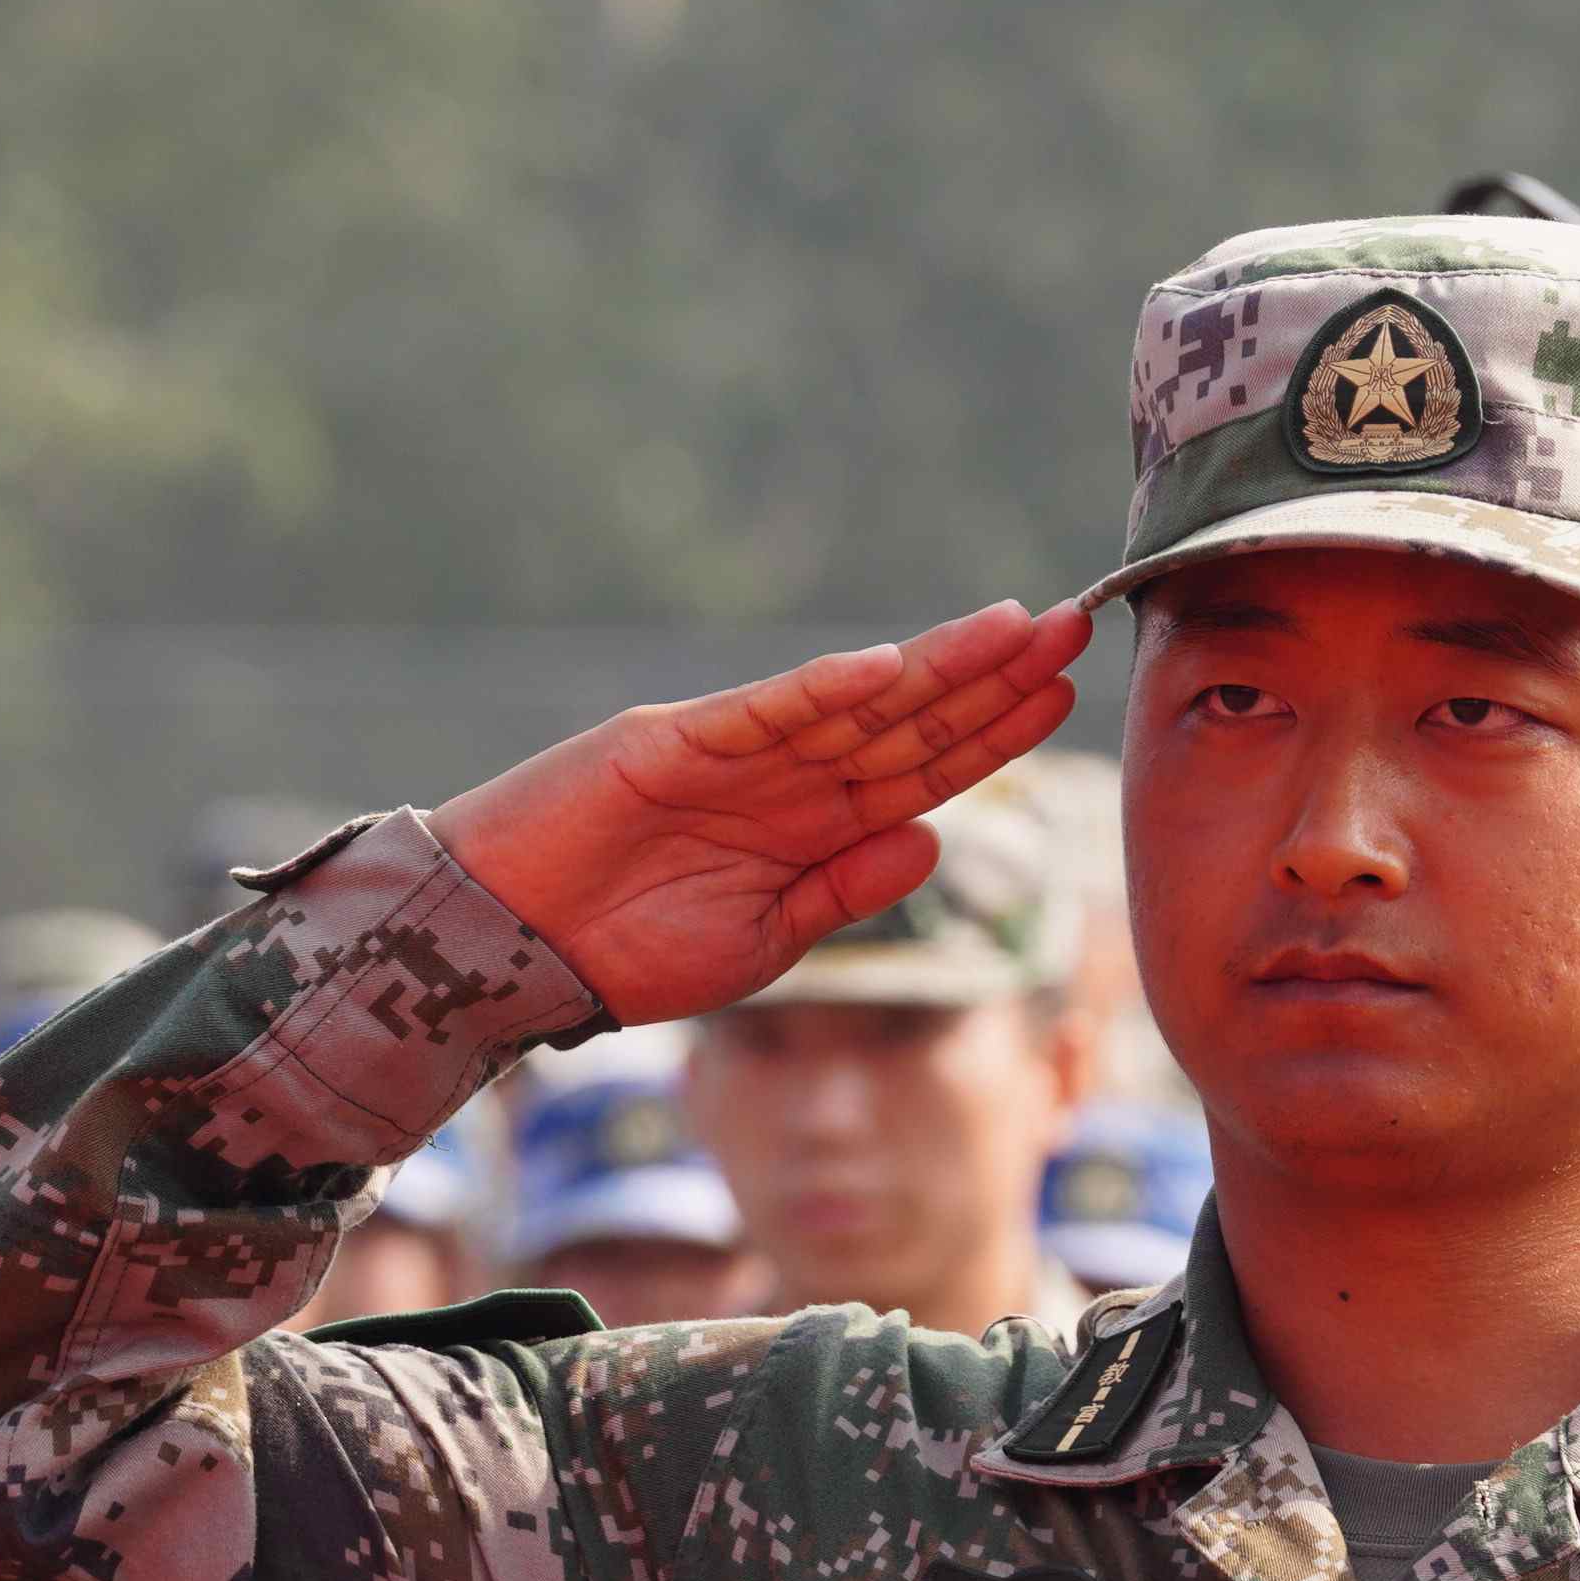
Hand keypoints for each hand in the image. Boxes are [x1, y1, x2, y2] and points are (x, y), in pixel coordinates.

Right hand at [425, 605, 1089, 1026]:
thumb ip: (846, 890)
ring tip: (1013, 629)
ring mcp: (732, 751)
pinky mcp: (670, 741)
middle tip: (1071, 628)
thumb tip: (934, 840)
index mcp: (812, 827)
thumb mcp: (763, 943)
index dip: (995, 732)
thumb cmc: (623, 952)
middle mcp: (785, 776)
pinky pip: (761, 713)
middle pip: (908, 718)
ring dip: (933, 666)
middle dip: (991, 677)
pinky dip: (822, 690)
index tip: (1063, 695)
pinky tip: (890, 668)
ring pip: (853, 701)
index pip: (923, 769)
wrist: (507, 950)